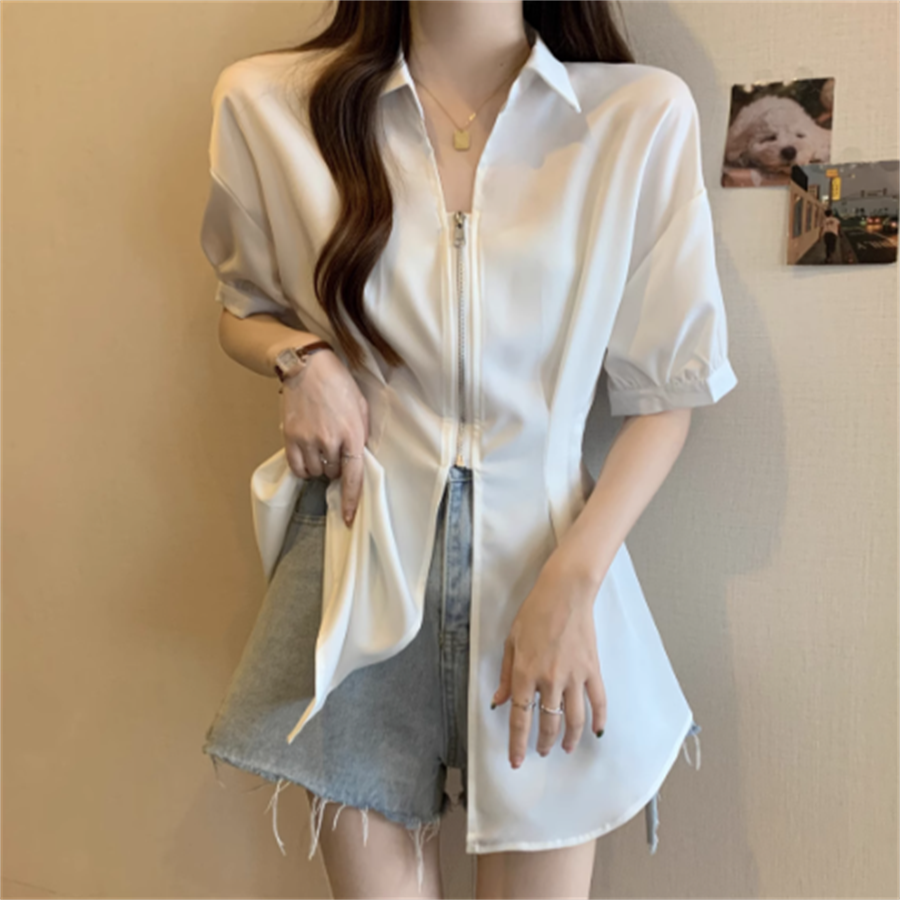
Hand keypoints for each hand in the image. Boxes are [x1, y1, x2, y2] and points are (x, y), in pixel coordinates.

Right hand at [278, 348, 368, 526]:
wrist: (307, 366)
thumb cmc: (338, 384)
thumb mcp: (361, 406)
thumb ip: (361, 434)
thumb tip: (358, 457)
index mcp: (352, 434)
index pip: (353, 476)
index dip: (351, 500)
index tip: (349, 518)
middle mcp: (330, 441)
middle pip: (333, 474)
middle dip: (336, 467)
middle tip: (334, 449)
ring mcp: (308, 440)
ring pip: (315, 473)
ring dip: (319, 467)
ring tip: (320, 448)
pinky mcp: (290, 437)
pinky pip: (296, 467)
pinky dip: (303, 467)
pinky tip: (306, 456)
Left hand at [491, 553, 606, 767]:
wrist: (564, 593)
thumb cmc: (534, 613)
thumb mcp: (511, 642)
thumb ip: (506, 676)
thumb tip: (499, 701)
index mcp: (525, 673)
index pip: (520, 718)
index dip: (517, 743)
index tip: (516, 760)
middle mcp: (550, 679)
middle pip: (548, 724)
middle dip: (543, 743)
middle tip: (539, 752)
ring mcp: (574, 676)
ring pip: (574, 719)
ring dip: (569, 739)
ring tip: (565, 749)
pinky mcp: (592, 669)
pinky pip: (598, 701)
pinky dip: (598, 719)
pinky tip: (595, 732)